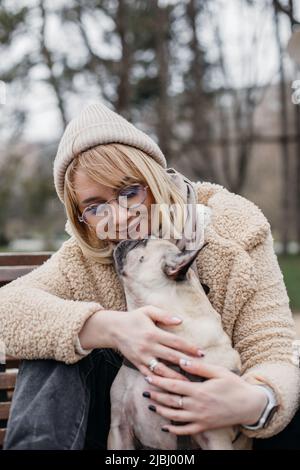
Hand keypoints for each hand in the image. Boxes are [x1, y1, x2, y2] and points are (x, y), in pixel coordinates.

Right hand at [112, 305, 204, 379]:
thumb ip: (164, 315)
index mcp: (153, 333)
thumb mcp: (148, 311)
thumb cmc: (134, 318)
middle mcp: (149, 346)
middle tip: (200, 370)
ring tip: (187, 383)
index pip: (176, 342)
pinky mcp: (137, 364)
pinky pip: (149, 374)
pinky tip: (168, 387)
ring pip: (161, 370)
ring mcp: (142, 357)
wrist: (113, 328)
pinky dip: (158, 381)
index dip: (189, 347)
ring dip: (175, 377)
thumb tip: (180, 320)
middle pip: (171, 357)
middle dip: (187, 363)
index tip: (201, 353)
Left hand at [142, 359, 267, 434]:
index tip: (148, 376)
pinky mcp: (204, 426)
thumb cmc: (234, 385)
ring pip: (175, 416)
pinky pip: (186, 430)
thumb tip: (181, 360)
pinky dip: (174, 429)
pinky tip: (165, 426)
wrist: (250, 405)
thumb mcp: (218, 372)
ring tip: (150, 405)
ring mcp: (200, 418)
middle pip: (171, 401)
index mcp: (199, 390)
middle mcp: (197, 406)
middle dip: (156, 395)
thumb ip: (199, 367)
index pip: (174, 385)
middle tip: (144, 391)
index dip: (159, 381)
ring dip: (161, 411)